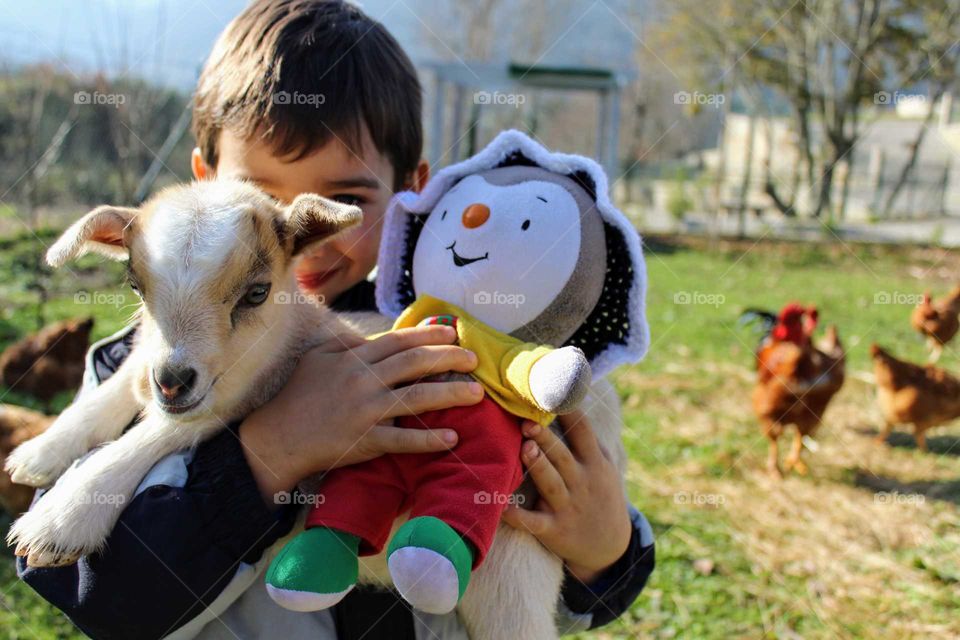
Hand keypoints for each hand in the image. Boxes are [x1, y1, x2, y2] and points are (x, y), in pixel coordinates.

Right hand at [240, 324, 482, 506]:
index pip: (399, 341)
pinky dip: (429, 439)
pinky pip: (404, 440)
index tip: (454, 334)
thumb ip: (346, 344)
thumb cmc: (298, 396)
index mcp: (354, 359)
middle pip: (415, 363)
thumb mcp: (316, 359)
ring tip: (476, 394)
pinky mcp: (365, 441)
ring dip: (450, 394)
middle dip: (450, 359)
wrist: (278, 438)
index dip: (429, 336)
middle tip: (474, 360)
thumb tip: (372, 336)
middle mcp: (363, 380)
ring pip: (417, 398)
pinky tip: (453, 438)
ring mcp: (365, 411)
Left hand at [502, 409, 630, 584]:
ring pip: (551, 484)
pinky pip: (533, 522)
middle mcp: (582, 483)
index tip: (555, 393)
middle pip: (563, 457)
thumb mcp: (605, 467)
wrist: (609, 546)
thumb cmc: (599, 494)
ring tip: (524, 449)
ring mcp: (568, 507)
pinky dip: (518, 515)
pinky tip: (501, 506)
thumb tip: (572, 402)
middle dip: (547, 440)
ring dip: (538, 467)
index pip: (583, 433)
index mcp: (594, 464)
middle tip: (528, 422)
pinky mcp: (554, 530)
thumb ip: (589, 440)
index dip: (571, 414)